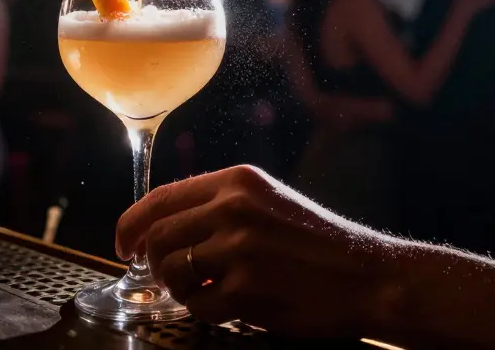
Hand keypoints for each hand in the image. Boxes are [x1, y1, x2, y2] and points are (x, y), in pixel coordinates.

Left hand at [117, 165, 404, 336]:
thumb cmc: (320, 245)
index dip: (132, 224)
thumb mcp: (268, 203)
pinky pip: (200, 306)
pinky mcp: (247, 289)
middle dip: (154, 263)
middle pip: (160, 237)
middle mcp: (234, 208)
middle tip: (164, 278)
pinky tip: (230, 307)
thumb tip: (163, 226)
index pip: (161, 198)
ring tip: (207, 291)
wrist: (370, 276)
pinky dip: (207, 312)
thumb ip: (219, 206)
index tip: (124, 244)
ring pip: (173, 272)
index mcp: (237, 182)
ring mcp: (239, 249)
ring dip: (182, 289)